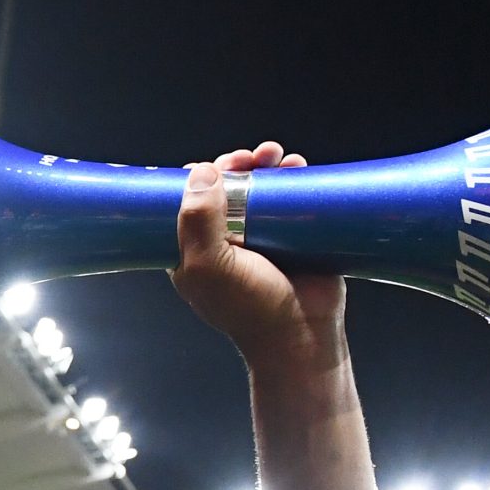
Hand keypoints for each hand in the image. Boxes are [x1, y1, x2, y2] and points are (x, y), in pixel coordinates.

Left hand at [170, 142, 343, 370]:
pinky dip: (292, 177)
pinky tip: (296, 165)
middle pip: (225, 188)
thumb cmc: (249, 308)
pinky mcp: (293, 235)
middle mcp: (225, 241)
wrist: (302, 335)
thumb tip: (200, 172)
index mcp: (193, 251)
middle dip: (236, 165)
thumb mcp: (208, 266)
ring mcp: (261, 237)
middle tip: (248, 158)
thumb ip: (197, 221)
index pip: (187, 204)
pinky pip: (290, 199)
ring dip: (265, 164)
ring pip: (258, 188)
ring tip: (275, 155)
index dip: (198, 178)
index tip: (214, 166)